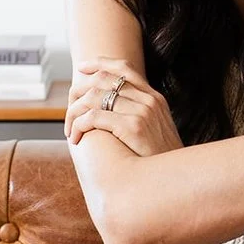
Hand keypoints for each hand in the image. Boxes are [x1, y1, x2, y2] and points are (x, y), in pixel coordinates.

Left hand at [65, 56, 183, 155]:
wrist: (175, 180)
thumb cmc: (160, 161)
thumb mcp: (156, 131)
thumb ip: (139, 116)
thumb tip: (113, 112)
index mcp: (154, 98)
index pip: (124, 67)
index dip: (99, 63)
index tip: (81, 68)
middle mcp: (149, 100)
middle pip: (104, 79)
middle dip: (79, 91)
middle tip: (69, 110)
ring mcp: (143, 111)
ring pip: (94, 97)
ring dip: (74, 112)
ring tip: (69, 129)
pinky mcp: (133, 127)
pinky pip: (94, 117)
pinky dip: (78, 125)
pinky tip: (75, 138)